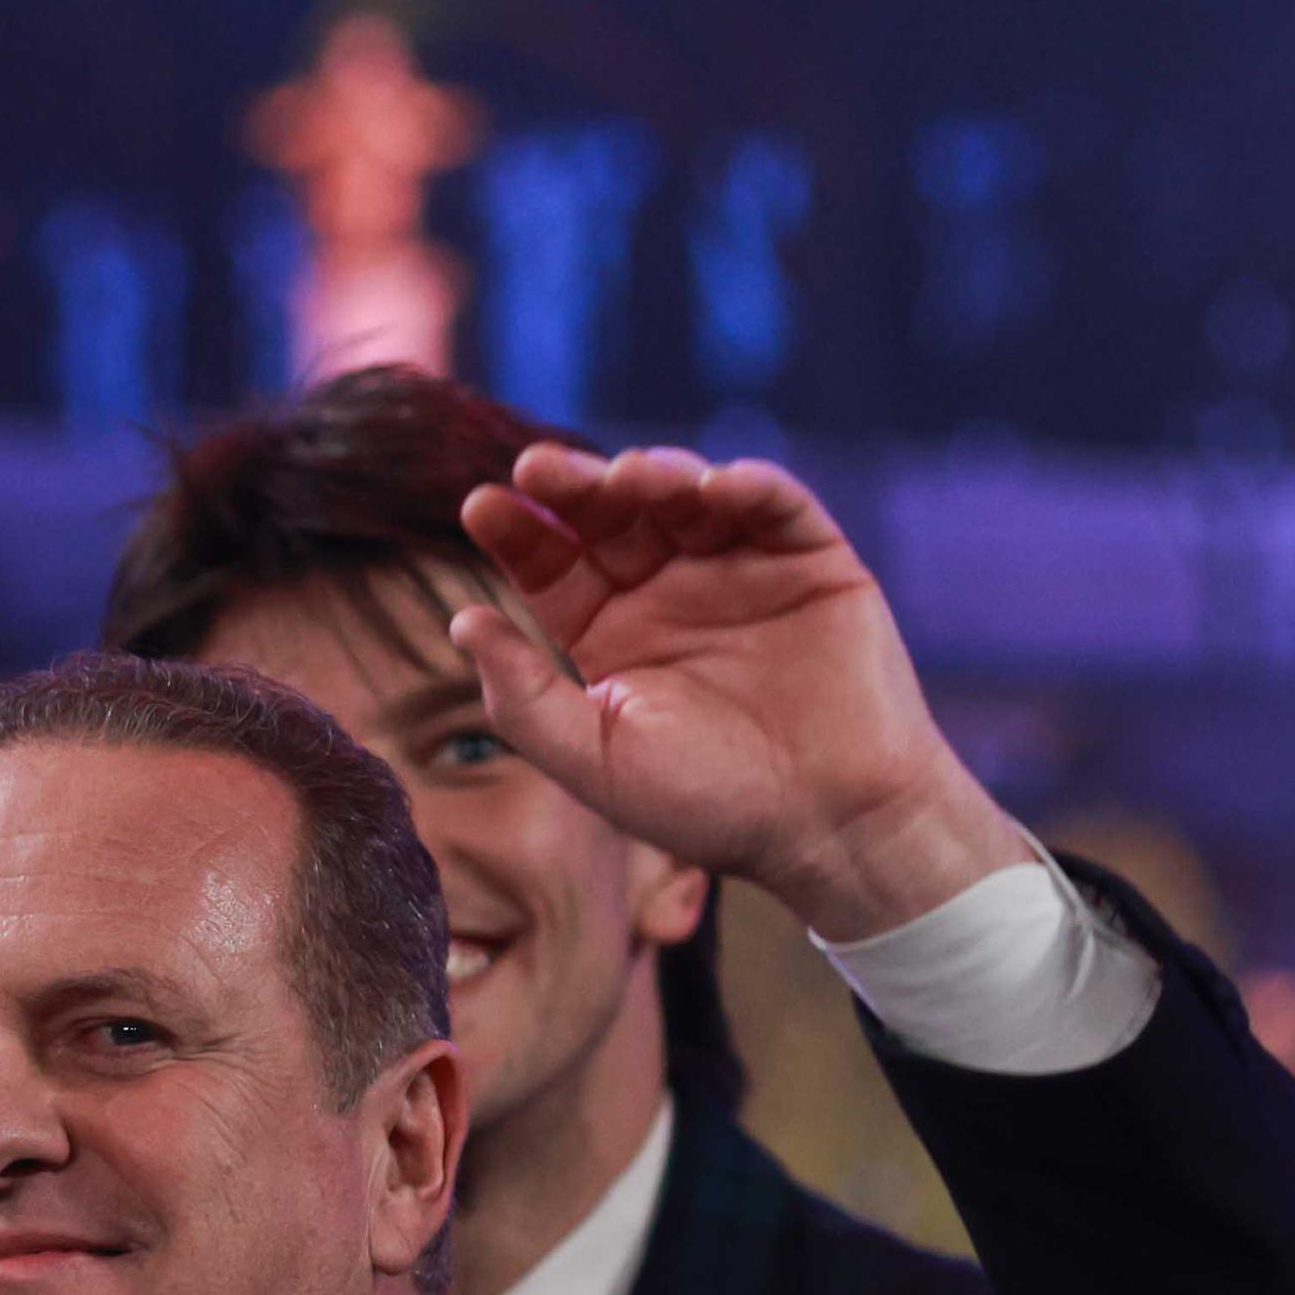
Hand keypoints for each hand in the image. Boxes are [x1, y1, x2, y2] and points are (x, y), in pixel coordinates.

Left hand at [449, 443, 1032, 941]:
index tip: (480, 507)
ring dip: (656, 476)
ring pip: (687, 497)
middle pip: (612, 517)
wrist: (832, 825)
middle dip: (575, 487)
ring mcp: (741, 568)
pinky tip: (714, 487)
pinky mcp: (813, 560)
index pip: (553, 565)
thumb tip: (461, 622)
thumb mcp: (595, 759)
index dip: (518, 533)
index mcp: (609, 633)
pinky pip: (778, 506)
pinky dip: (749, 486)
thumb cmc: (708, 804)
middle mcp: (669, 591)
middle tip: (540, 469)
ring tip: (628, 479)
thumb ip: (524, 698)